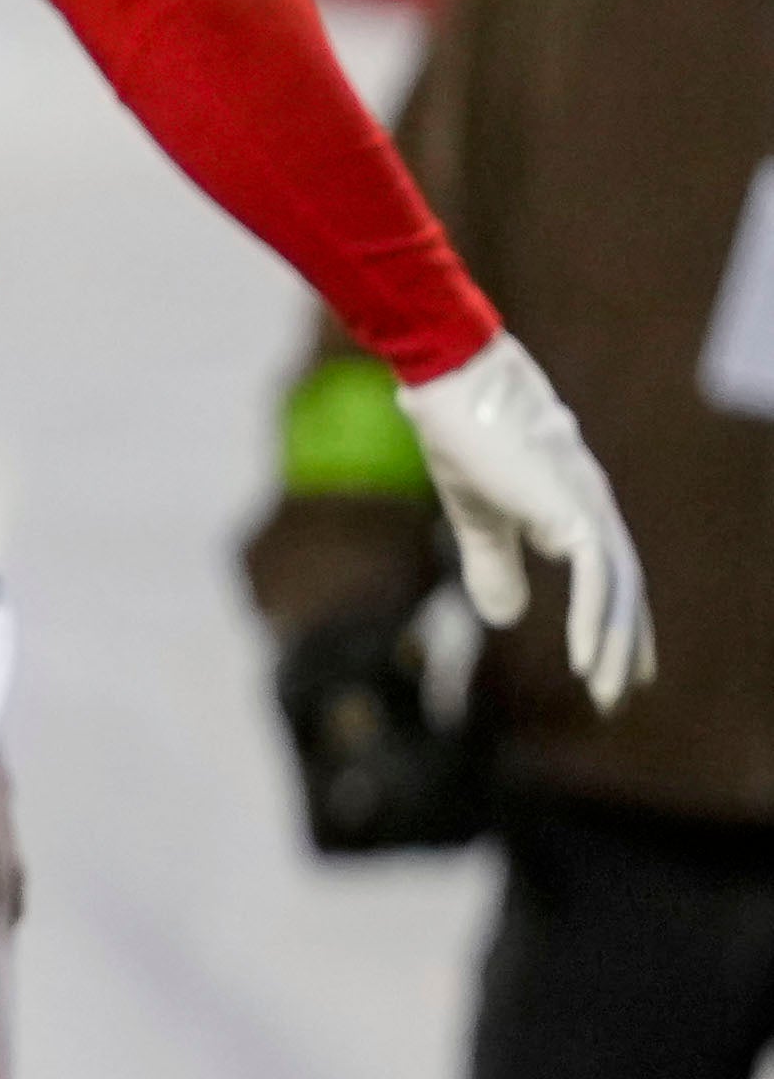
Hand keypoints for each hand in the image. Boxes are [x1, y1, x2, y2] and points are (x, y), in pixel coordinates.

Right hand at [399, 334, 655, 711]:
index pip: (608, 573)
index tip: (621, 663)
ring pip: (618, 590)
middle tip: (621, 693)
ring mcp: (586, 509)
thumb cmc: (460, 436)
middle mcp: (591, 507)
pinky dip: (597, 622)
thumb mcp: (474, 515)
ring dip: (615, 645)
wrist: (453, 385)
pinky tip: (589, 660)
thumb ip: (492, 564)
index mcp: (571, 505)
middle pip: (623, 587)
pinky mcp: (572, 512)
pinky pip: (596, 580)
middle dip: (626, 643)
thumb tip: (507, 619)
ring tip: (606, 692)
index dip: (617, 618)